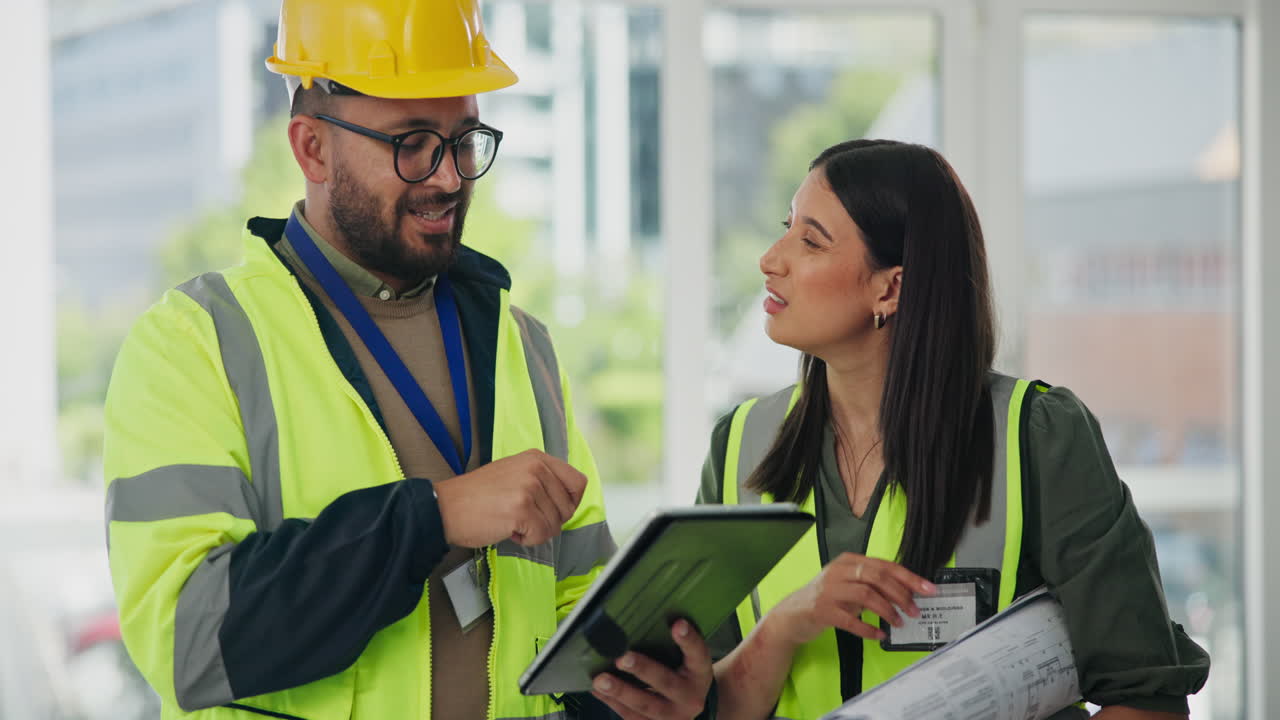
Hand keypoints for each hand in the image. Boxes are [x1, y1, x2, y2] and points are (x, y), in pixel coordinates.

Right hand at [433, 449, 586, 547]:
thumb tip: (568, 501)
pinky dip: (527, 540)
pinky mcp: (522, 509)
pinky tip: (509, 530)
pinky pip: (541, 535)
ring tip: (512, 522)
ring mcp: (529, 488)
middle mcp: (536, 468)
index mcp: (537, 458)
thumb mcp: (514, 473)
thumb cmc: (477, 496)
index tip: (552, 511)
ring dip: (535, 532)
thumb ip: (541, 480)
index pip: (578, 482)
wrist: (446, 508)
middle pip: (568, 508)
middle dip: (549, 521)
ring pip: (555, 525)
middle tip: (523, 518)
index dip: (570, 503)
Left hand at [591, 620, 712, 719]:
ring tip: (601, 680)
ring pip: (646, 705)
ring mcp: (673, 715)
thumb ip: (677, 643)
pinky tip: (598, 690)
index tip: (677, 624)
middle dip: (643, 670)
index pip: (698, 654)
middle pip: (666, 683)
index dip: (688, 640)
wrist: (691, 706)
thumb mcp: (690, 659)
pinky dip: (612, 703)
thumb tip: (649, 619)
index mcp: (700, 673)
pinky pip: (632, 717)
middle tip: (623, 658)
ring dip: (621, 692)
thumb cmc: (684, 673)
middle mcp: (690, 697)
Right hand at [766, 552, 935, 645]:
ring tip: (899, 622)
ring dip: (887, 610)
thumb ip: (872, 585)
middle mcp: (838, 571)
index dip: (909, 578)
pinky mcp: (822, 610)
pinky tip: (879, 634)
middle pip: (877, 577)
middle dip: (901, 595)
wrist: (793, 614)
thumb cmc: (827, 598)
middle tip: (915, 610)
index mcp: (848, 561)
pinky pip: (850, 620)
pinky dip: (868, 629)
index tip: (929, 589)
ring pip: (866, 595)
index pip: (884, 565)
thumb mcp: (849, 585)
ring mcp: (829, 590)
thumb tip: (907, 593)